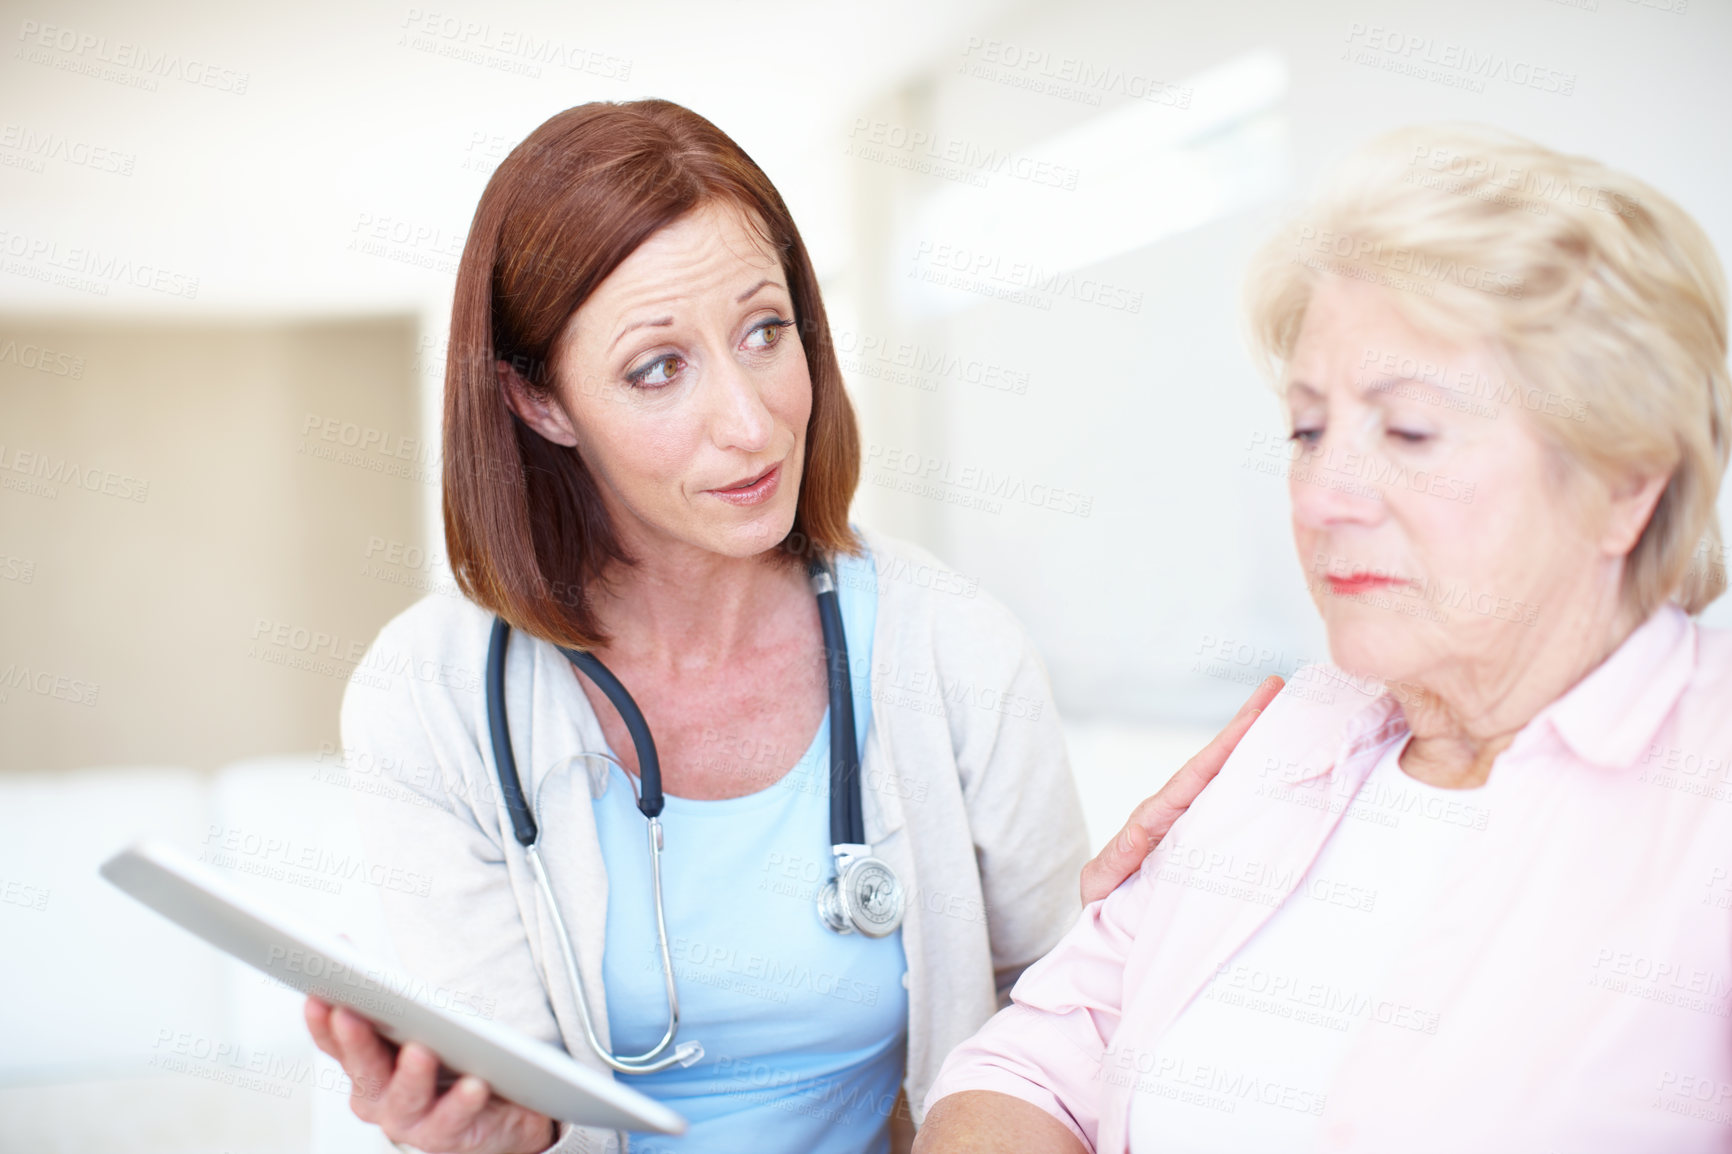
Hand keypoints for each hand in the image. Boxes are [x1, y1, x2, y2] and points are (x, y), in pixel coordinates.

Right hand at [305, 996, 557, 1153]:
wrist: (501, 1104)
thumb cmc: (451, 1054)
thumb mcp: (417, 1017)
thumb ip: (384, 989)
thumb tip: (342, 942)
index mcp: (364, 1062)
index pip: (333, 1041)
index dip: (321, 1021)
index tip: (316, 994)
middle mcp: (377, 1096)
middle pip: (362, 1070)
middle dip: (356, 1041)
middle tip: (350, 1013)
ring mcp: (407, 1121)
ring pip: (403, 1099)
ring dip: (410, 1075)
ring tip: (421, 1051)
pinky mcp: (445, 1136)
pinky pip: (451, 1121)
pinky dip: (461, 1102)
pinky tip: (475, 1084)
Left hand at [1079, 675, 1282, 904]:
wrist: (1111, 940)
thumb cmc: (1103, 910)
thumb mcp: (1099, 888)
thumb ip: (1114, 861)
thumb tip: (1140, 832)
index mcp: (1156, 819)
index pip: (1194, 776)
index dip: (1224, 746)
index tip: (1254, 715)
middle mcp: (1178, 816)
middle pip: (1216, 766)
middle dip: (1245, 728)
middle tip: (1276, 688)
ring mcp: (1194, 828)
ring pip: (1229, 784)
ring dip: (1254, 749)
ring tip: (1287, 712)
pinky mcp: (1209, 848)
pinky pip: (1236, 814)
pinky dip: (1257, 789)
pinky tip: (1285, 772)